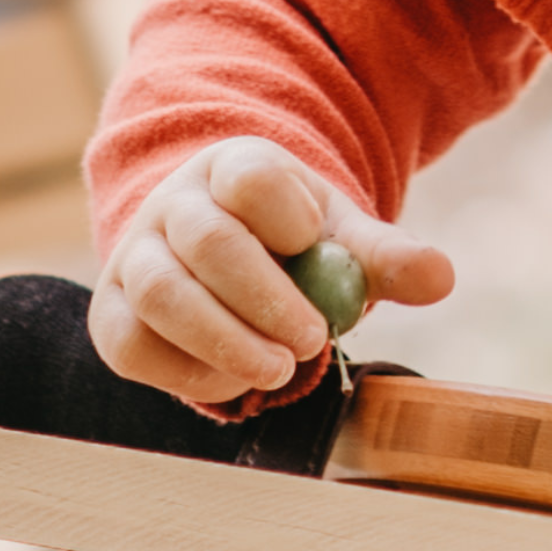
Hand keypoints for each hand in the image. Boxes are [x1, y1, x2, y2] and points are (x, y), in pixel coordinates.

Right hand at [91, 138, 452, 406]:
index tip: (312, 245)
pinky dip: (186, 371)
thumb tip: (439, 278)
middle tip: (310, 342)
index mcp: (233, 170)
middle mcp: (172, 205)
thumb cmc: (289, 250)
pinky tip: (233, 380)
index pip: (250, 176)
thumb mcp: (338, 241)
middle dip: (263, 297)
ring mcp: (133, 258)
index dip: (283, 212)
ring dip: (224, 340)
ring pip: (161, 294)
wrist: (223, 265)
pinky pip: (133, 346)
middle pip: (206, 241)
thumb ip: (385, 257)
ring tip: (276, 371)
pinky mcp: (112, 315)